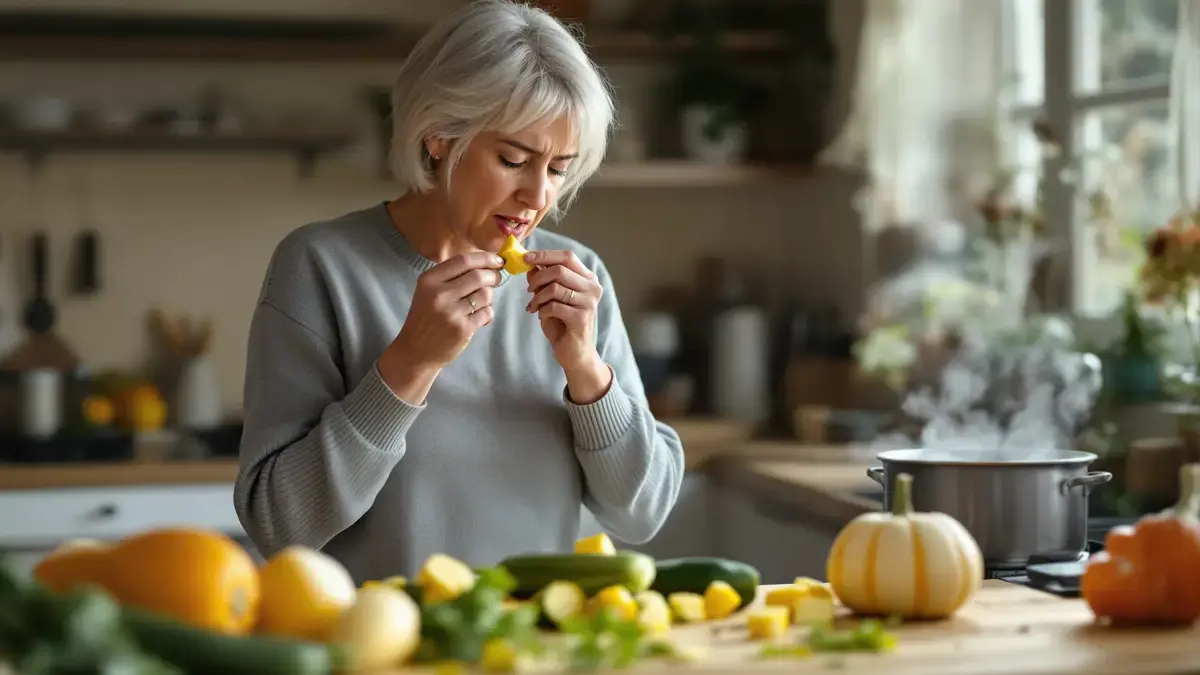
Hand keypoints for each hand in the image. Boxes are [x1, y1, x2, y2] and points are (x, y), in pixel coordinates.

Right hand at [379, 252, 503, 400]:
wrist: (415, 351)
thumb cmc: (425, 318)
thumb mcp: (428, 291)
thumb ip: (451, 276)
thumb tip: (486, 262)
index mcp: (429, 280)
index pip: (463, 260)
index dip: (485, 258)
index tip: (497, 260)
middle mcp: (439, 294)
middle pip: (478, 276)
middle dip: (493, 275)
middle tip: (496, 278)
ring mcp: (452, 312)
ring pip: (486, 294)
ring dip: (490, 296)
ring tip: (482, 301)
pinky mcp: (463, 329)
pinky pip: (487, 313)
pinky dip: (488, 313)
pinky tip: (479, 317)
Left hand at [525, 250, 611, 402]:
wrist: (574, 352)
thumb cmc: (563, 323)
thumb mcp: (552, 297)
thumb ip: (545, 279)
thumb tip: (531, 263)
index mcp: (588, 279)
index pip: (567, 256)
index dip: (545, 255)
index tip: (526, 257)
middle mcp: (592, 288)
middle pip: (559, 270)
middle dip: (538, 278)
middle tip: (529, 289)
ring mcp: (589, 303)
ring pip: (554, 287)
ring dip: (538, 297)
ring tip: (534, 306)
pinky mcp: (582, 318)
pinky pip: (553, 306)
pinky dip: (542, 310)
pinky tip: (542, 316)